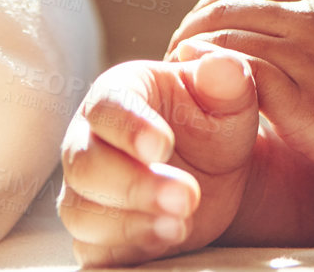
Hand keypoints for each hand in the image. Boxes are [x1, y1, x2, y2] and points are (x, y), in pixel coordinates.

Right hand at [57, 50, 259, 266]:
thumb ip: (228, 78)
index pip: (107, 107)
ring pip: (82, 211)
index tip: (164, 146)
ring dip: (131, 222)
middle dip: (134, 184)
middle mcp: (90, 141)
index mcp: (119, 94)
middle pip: (86, 165)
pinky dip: (128, 249)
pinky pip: (93, 248)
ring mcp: (87, 190)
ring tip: (181, 223)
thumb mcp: (231, 98)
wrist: (216, 172)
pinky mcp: (95, 233)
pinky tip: (167, 240)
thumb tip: (223, 63)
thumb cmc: (213, 123)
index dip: (130, 127)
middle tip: (187, 195)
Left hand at [165, 0, 313, 200]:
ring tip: (177, 82)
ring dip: (190, 56)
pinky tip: (198, 99)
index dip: (211, 8)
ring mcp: (310, 57)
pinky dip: (210, 79)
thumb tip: (287, 60)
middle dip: (189, 31)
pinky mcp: (306, 100)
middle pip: (226, 8)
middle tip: (174, 62)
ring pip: (226, 35)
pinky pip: (240, 75)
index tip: (196, 35)